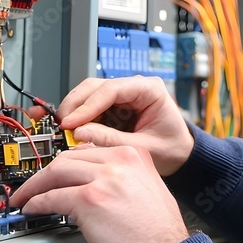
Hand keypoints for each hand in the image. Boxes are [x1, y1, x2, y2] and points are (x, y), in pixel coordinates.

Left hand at [11, 145, 188, 242]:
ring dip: (35, 186)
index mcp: (135, 155)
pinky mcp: (89, 199)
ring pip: (56, 172)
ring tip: (26, 197)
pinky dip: (36, 203)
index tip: (56, 171)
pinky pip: (51, 197)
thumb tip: (91, 181)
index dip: (66, 161)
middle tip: (35, 185)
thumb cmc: (158, 235)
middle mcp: (120, 161)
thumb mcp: (146, 190)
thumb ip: (122, 178)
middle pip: (69, 157)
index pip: (88, 149)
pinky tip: (33, 209)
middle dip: (46, 172)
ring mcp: (104, 178)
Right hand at [34, 76, 193, 175]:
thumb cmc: (172, 149)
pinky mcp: (115, 108)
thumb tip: (80, 133)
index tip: (70, 122)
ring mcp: (123, 97)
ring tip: (63, 130)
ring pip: (89, 95)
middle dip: (75, 105)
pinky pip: (92, 108)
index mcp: (149, 89)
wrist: (181, 156)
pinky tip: (72, 131)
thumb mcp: (143, 148)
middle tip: (60, 125)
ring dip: (75, 111)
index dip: (87, 105)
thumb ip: (112, 140)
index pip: (111, 89)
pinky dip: (80, 119)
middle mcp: (134, 88)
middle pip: (95, 87)